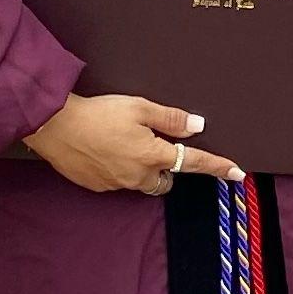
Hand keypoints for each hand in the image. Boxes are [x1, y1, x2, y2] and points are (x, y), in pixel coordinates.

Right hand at [23, 93, 243, 196]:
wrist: (54, 126)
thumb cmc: (98, 113)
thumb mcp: (138, 107)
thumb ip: (169, 118)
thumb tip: (198, 126)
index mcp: (152, 155)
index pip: (194, 163)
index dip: (218, 167)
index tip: (238, 174)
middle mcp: (138, 176)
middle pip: (165, 180)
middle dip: (165, 168)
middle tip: (151, 144)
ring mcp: (117, 184)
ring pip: (141, 182)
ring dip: (141, 168)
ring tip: (121, 143)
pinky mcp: (97, 186)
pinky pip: (118, 181)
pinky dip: (118, 168)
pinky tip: (103, 149)